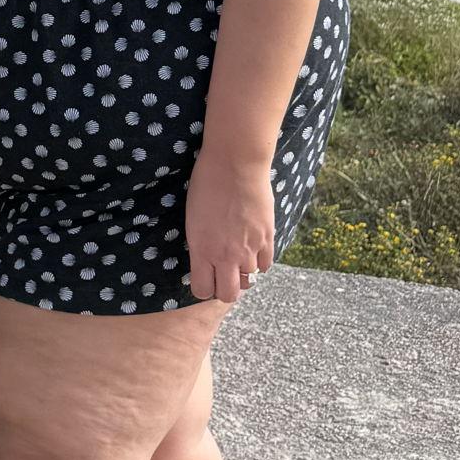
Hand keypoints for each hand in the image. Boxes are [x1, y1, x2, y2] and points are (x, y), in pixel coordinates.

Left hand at [185, 150, 276, 303]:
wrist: (235, 165)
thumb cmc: (205, 185)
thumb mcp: (192, 218)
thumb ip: (200, 244)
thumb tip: (206, 261)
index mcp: (202, 249)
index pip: (202, 290)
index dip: (202, 287)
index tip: (203, 278)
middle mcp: (226, 255)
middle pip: (229, 294)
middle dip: (224, 289)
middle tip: (222, 275)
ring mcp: (249, 249)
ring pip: (249, 280)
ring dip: (243, 272)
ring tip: (237, 254)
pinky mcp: (268, 239)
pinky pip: (266, 265)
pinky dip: (259, 262)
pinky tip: (253, 249)